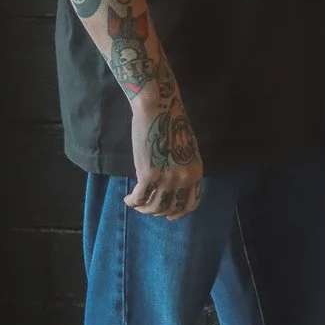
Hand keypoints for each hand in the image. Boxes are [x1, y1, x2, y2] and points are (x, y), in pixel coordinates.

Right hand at [126, 87, 204, 218]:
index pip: (191, 204)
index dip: (178, 213)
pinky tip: (128, 198)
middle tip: (147, 205)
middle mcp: (184, 179)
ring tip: (136, 202)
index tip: (168, 215)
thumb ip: (184, 169)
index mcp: (196, 172)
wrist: (160, 109)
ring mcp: (167, 178)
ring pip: (153, 207)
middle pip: (170, 208)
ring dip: (142, 207)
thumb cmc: (172, 124)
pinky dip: (132, 201)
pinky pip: (138, 198)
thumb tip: (176, 186)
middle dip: (157, 211)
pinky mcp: (148, 175)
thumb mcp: (188, 150)